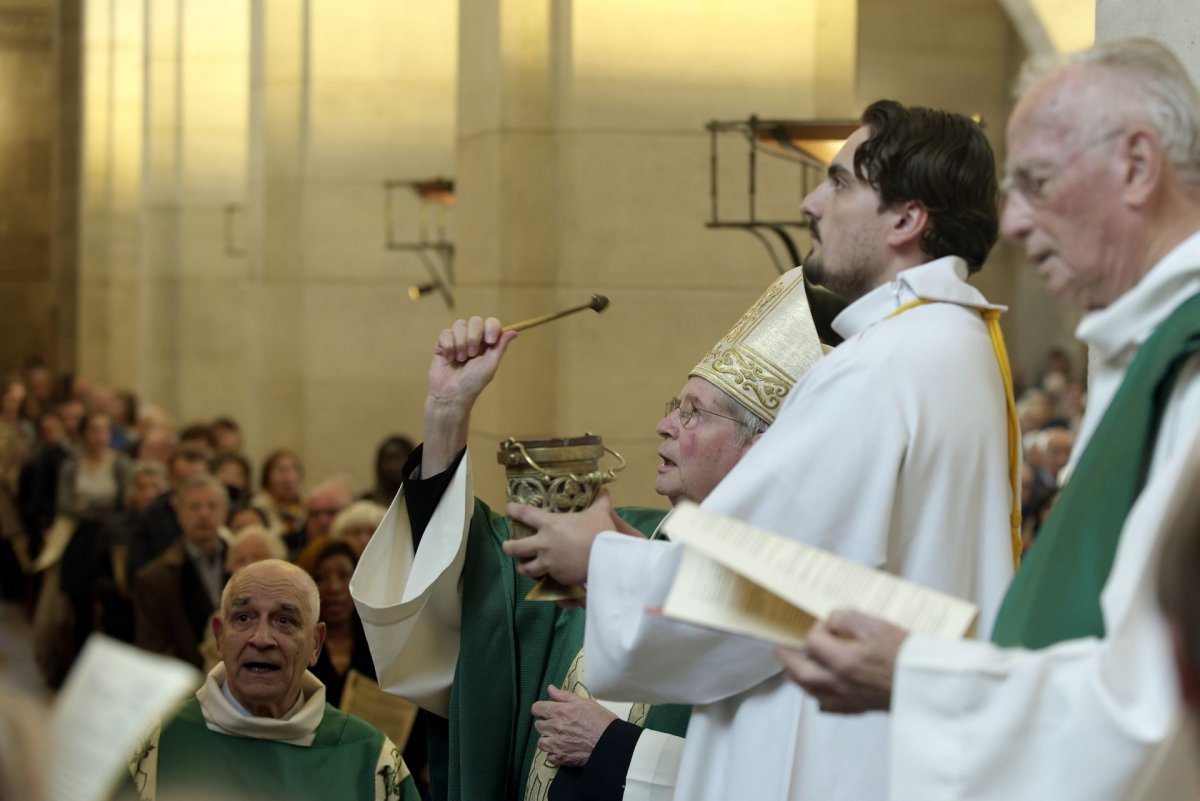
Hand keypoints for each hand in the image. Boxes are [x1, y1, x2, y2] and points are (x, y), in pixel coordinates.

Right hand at [427, 316, 516, 411]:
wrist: (451, 394)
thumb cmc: (473, 383)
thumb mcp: (490, 365)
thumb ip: (500, 347)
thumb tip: (514, 332)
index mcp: (486, 343)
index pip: (491, 323)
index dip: (491, 328)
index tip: (490, 341)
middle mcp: (472, 338)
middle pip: (475, 321)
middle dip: (474, 338)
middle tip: (472, 355)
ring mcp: (457, 340)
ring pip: (459, 324)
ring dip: (461, 343)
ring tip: (460, 359)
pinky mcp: (443, 343)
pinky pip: (445, 333)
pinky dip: (449, 346)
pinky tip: (450, 358)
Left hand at [502, 491, 622, 585]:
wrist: (606, 559)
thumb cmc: (600, 532)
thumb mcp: (600, 513)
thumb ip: (600, 502)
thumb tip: (605, 491)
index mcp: (550, 524)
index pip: (526, 514)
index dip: (515, 510)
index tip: (508, 509)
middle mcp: (544, 544)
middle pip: (516, 548)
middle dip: (508, 547)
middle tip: (507, 546)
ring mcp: (548, 563)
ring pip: (526, 568)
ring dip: (523, 567)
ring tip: (522, 566)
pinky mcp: (557, 578)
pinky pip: (546, 578)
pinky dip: (546, 576)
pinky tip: (548, 575)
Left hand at [531, 685, 617, 766]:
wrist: (610, 742)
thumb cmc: (601, 721)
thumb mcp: (584, 702)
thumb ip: (564, 695)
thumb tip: (550, 689)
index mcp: (560, 712)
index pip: (537, 708)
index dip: (541, 708)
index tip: (546, 710)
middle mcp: (555, 728)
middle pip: (538, 725)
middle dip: (545, 723)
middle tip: (556, 723)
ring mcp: (557, 745)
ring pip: (541, 742)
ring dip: (547, 739)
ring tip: (558, 737)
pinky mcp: (562, 758)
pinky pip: (549, 757)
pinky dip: (554, 753)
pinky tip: (562, 749)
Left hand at [775, 609, 907, 713]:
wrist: (929, 685)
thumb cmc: (905, 654)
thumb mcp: (877, 625)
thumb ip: (847, 618)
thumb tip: (830, 621)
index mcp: (843, 661)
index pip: (813, 642)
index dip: (816, 629)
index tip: (826, 624)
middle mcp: (840, 683)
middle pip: (801, 672)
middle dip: (788, 658)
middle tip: (780, 648)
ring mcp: (847, 698)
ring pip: (811, 691)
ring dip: (798, 677)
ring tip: (793, 667)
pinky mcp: (858, 708)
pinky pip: (829, 707)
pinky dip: (820, 698)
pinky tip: (820, 694)